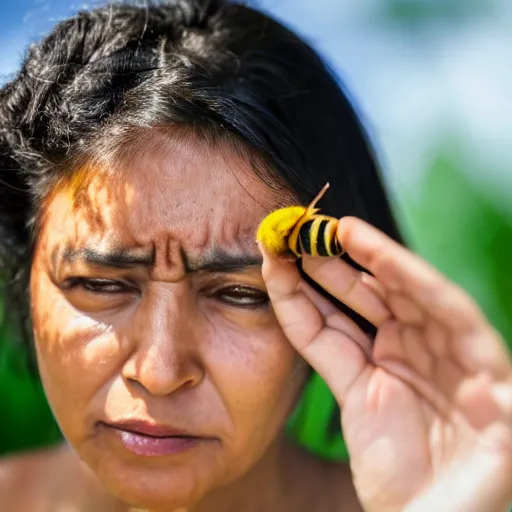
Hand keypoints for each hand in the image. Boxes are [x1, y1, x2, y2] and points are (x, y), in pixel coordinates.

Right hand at [260, 216, 511, 511]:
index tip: (354, 234)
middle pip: (387, 293)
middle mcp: (429, 352)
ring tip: (288, 250)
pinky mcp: (357, 384)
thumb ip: (500, 426)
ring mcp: (390, 364)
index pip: (434, 297)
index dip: (393, 262)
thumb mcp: (496, 469)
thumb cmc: (464, 503)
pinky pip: (325, 343)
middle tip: (312, 231)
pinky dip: (300, 316)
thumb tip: (495, 386)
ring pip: (350, 310)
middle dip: (348, 260)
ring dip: (318, 280)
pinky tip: (281, 288)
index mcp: (474, 361)